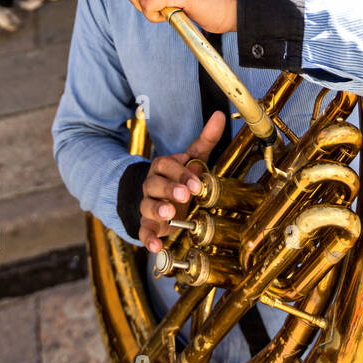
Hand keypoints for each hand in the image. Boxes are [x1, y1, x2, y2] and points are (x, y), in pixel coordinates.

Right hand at [138, 110, 225, 251]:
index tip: (197, 183)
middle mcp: (151, 185)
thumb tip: (219, 115)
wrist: (160, 200)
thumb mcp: (192, 159)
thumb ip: (205, 140)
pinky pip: (143, 232)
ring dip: (157, 209)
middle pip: (154, 184)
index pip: (167, 165)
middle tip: (185, 195)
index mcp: (163, 168)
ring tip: (169, 214)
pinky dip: (149, 239)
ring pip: (147, 205)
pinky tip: (157, 247)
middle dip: (170, 189)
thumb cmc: (179, 178)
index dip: (180, 173)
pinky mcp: (147, 225)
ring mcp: (148, 205)